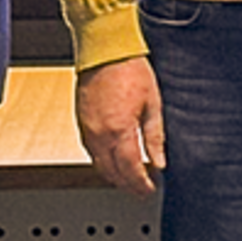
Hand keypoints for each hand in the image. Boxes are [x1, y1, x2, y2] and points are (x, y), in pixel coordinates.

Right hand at [75, 56, 162, 197]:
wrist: (105, 50)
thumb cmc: (131, 70)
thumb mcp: (153, 104)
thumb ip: (155, 136)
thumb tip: (160, 161)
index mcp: (120, 130)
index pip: (130, 170)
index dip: (141, 184)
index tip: (150, 190)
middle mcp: (100, 133)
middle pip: (112, 173)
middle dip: (128, 185)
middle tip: (142, 189)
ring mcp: (88, 129)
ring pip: (99, 165)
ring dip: (115, 176)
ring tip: (131, 178)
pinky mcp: (81, 122)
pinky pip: (91, 151)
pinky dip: (103, 162)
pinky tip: (114, 161)